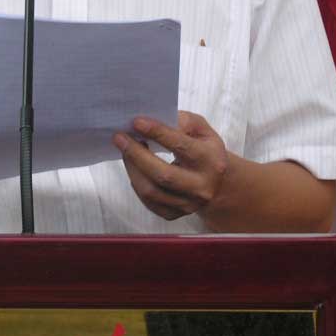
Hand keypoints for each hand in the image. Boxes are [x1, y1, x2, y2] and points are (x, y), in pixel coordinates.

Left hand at [113, 112, 228, 220]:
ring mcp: (188, 204)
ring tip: (125, 149)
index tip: (136, 122)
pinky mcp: (174, 214)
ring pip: (151, 191)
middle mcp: (202, 187)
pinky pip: (148, 201)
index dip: (157, 132)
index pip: (181, 146)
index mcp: (212, 161)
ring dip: (132, 168)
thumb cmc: (203, 149)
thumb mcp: (201, 130)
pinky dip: (136, 182)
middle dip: (136, 154)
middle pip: (163, 175)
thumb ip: (183, 121)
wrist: (216, 182)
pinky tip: (134, 167)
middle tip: (119, 137)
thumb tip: (156, 120)